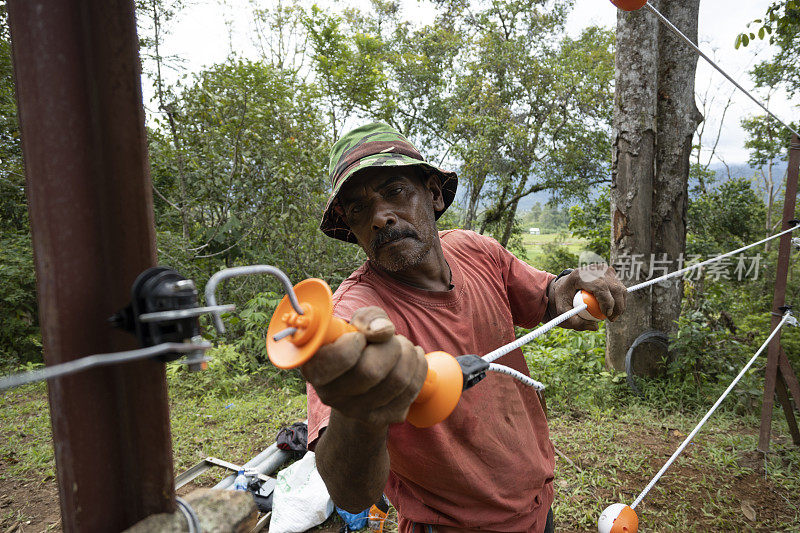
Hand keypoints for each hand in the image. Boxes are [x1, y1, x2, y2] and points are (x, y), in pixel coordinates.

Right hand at [300, 306, 427, 427]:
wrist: (364, 377)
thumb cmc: (359, 343)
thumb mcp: (358, 323)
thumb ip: (368, 319)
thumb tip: (384, 331)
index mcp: (314, 368)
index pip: (340, 359)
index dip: (357, 342)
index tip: (361, 337)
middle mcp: (330, 395)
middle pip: (371, 372)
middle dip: (391, 346)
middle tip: (391, 339)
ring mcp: (355, 411)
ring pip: (396, 381)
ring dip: (408, 354)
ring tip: (403, 346)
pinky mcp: (381, 418)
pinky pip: (411, 391)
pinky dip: (419, 367)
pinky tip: (413, 359)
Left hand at [547, 265, 626, 330]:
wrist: (565, 283)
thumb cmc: (564, 298)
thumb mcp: (563, 311)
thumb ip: (575, 321)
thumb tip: (595, 327)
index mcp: (581, 275)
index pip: (600, 287)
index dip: (607, 302)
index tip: (606, 315)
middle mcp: (594, 269)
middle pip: (614, 287)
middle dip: (617, 306)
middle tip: (612, 319)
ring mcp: (602, 269)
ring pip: (619, 288)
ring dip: (620, 304)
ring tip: (611, 315)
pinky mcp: (609, 272)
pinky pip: (619, 287)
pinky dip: (618, 299)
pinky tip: (611, 308)